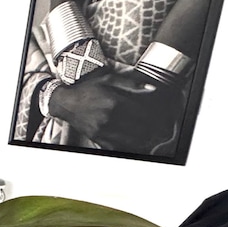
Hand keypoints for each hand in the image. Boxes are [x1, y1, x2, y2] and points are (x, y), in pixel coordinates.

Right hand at [47, 72, 181, 151]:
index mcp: (114, 102)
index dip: (155, 115)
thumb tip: (152, 89)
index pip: (143, 112)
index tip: (162, 115)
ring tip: (151, 136)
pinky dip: (128, 147)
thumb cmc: (87, 89)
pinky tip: (134, 144)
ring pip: (130, 139)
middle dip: (152, 128)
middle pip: (139, 127)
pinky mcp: (97, 138)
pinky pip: (116, 147)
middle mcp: (109, 118)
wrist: (65, 103)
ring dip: (143, 139)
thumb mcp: (108, 79)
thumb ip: (131, 84)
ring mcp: (102, 130)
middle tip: (160, 127)